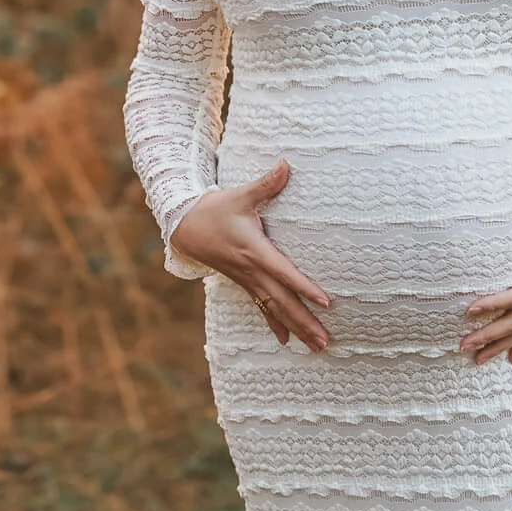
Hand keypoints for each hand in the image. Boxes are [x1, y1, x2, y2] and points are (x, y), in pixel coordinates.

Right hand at [168, 160, 331, 350]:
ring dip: (296, 328)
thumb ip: (266, 184)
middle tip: (325, 341)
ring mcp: (247, 281)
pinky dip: (275, 324)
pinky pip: (261, 308)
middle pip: (283, 301)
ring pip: (275, 310)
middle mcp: (252, 271)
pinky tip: (286, 341)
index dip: (304, 287)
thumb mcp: (240, 194)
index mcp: (255, 251)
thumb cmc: (216, 209)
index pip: (285, 272)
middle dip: (305, 321)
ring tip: (316, 346)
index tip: (325, 302)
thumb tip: (286, 164)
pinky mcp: (244, 284)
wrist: (185, 226)